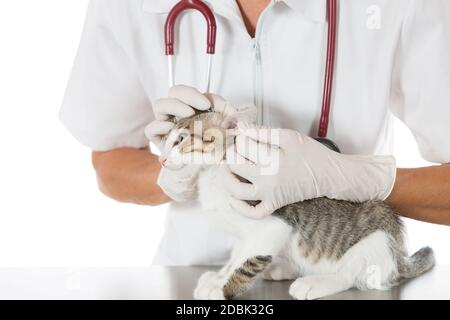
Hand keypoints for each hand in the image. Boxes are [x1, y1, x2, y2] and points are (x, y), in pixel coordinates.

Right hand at [146, 85, 235, 201]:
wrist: (206, 169)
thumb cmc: (214, 145)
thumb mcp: (227, 128)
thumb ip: (231, 117)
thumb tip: (232, 112)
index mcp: (191, 106)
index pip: (190, 91)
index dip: (197, 93)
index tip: (208, 103)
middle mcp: (177, 112)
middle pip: (173, 92)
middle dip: (186, 95)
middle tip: (200, 106)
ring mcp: (166, 124)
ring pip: (159, 105)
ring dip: (174, 106)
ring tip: (188, 115)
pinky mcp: (159, 140)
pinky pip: (151, 128)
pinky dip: (159, 126)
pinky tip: (172, 128)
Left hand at [221, 124, 396, 218]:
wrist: (328, 175)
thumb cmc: (310, 154)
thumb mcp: (288, 136)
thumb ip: (263, 132)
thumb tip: (242, 128)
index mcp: (272, 159)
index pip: (243, 146)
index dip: (240, 138)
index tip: (244, 136)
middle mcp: (267, 179)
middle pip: (235, 166)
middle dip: (230, 154)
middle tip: (234, 149)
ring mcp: (269, 194)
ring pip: (237, 191)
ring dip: (226, 179)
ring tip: (226, 168)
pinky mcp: (274, 204)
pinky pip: (253, 213)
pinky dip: (239, 208)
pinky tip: (233, 197)